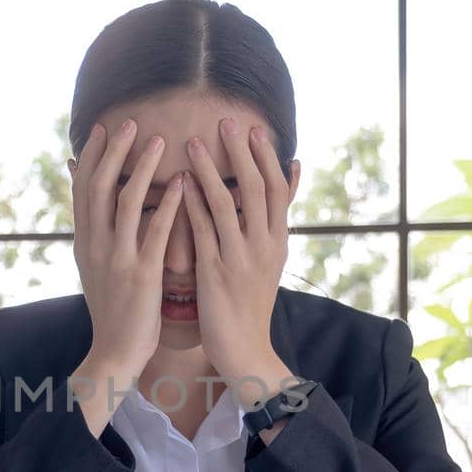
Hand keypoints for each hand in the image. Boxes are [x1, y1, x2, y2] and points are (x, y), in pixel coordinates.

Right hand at [69, 119, 185, 425]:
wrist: (114, 352)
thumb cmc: (112, 310)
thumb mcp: (96, 269)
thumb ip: (96, 236)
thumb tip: (95, 210)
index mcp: (84, 242)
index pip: (83, 190)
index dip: (92, 157)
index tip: (103, 128)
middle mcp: (96, 245)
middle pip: (99, 186)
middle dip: (113, 151)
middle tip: (129, 121)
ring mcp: (117, 259)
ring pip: (125, 201)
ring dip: (141, 167)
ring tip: (159, 139)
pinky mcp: (142, 274)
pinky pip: (156, 232)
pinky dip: (168, 204)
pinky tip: (182, 183)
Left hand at [180, 118, 297, 407]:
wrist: (245, 350)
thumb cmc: (250, 302)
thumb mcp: (270, 258)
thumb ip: (273, 217)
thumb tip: (292, 173)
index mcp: (278, 241)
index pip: (278, 189)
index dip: (266, 158)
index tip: (254, 129)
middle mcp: (265, 246)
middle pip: (258, 188)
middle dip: (242, 153)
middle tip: (227, 122)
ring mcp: (241, 259)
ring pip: (227, 204)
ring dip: (210, 170)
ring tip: (194, 142)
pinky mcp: (216, 273)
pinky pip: (204, 232)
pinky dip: (192, 204)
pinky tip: (179, 185)